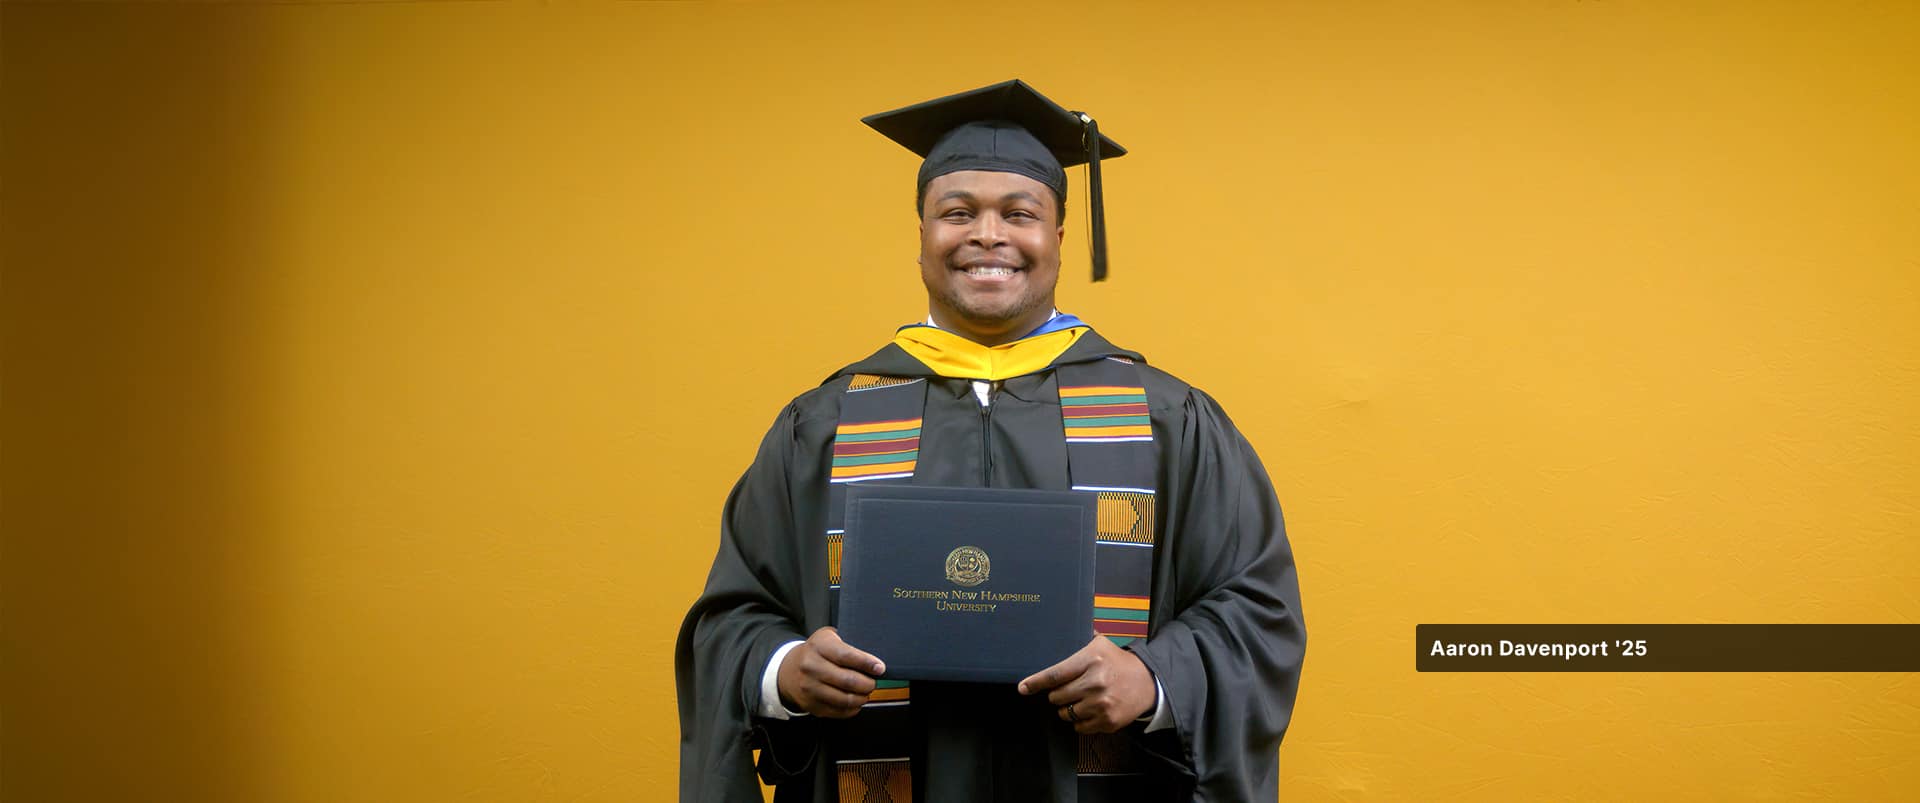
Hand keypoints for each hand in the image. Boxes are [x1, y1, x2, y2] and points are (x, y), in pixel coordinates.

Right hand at [775, 627, 884, 718]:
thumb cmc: (816, 652)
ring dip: (861, 698)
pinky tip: (856, 702)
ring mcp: (810, 688)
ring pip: (844, 699)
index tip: (880, 668)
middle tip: (873, 682)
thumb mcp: (828, 638)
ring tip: (865, 692)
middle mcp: (811, 666)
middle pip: (848, 680)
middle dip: (867, 684)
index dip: (866, 663)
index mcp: (819, 646)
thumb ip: (848, 644)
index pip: (846, 655)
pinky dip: (852, 709)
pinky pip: (838, 711)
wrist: (789, 669)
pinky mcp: (811, 705)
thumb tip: (874, 661)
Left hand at [1016, 635, 1155, 733]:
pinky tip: (1090, 709)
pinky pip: (1079, 727)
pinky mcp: (1108, 721)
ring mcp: (1101, 704)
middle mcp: (1095, 683)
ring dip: (1068, 708)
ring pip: (1066, 713)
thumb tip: (1058, 630)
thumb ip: (1080, 638)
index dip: (1036, 682)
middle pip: (1057, 697)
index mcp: (1091, 660)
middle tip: (1069, 689)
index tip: (1023, 688)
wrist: (1148, 682)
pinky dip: (1080, 720)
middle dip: (1057, 694)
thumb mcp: (1101, 644)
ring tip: (1081, 699)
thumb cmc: (1118, 663)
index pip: (1056, 674)